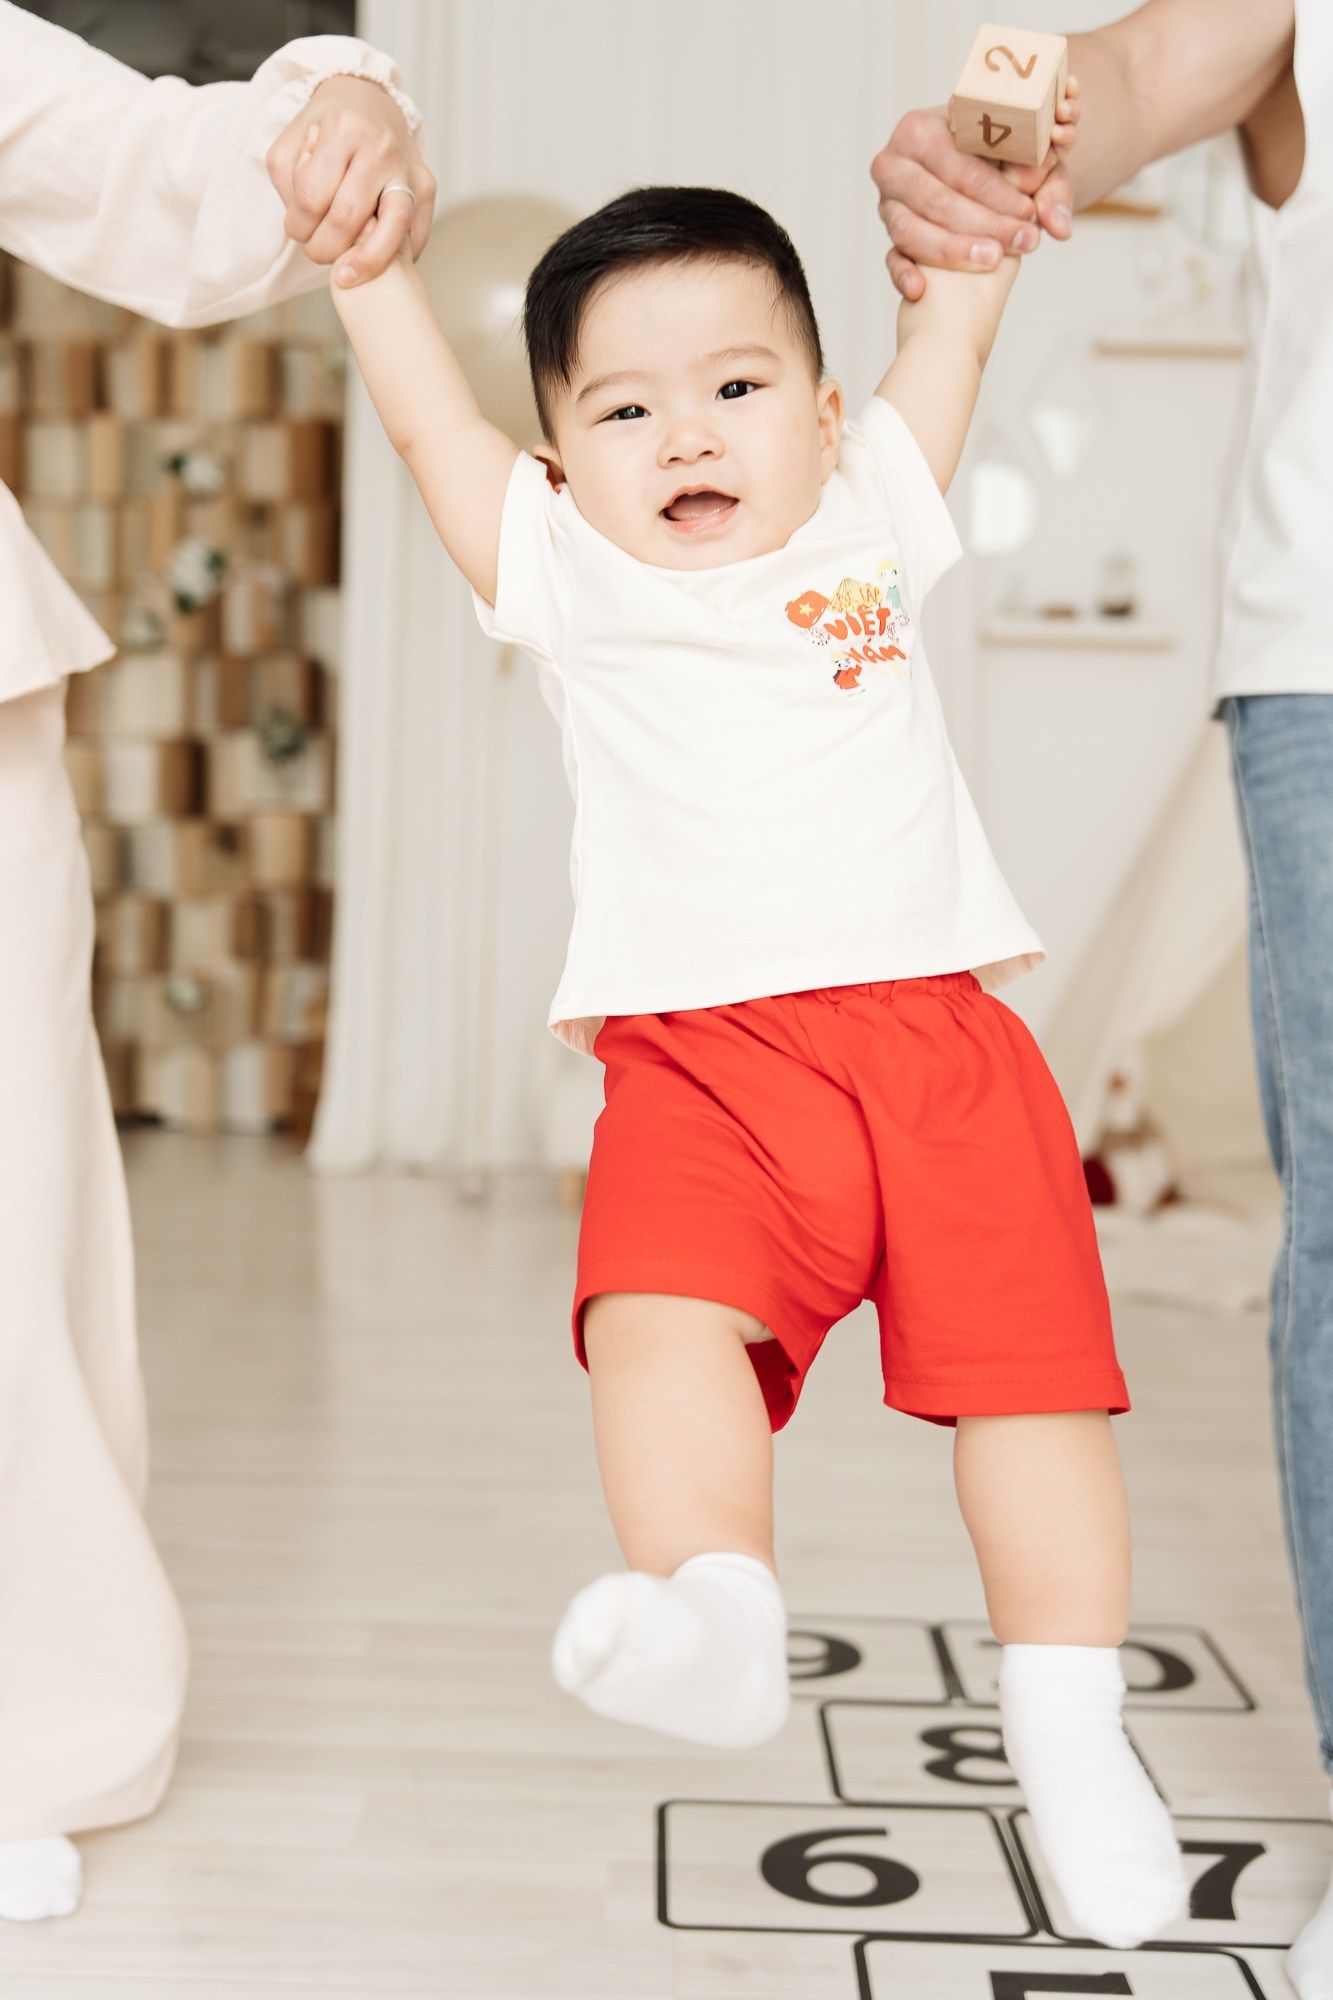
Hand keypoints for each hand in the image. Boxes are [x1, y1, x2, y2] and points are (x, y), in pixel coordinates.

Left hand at [267, 74, 436, 285]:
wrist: (369, 102)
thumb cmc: (326, 130)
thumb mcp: (291, 142)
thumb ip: (287, 181)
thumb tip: (308, 224)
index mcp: (342, 129)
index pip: (311, 196)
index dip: (297, 225)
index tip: (296, 229)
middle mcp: (379, 146)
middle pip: (347, 217)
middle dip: (324, 247)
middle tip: (316, 251)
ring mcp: (408, 168)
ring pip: (391, 228)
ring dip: (364, 262)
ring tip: (346, 276)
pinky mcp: (426, 187)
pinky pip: (414, 234)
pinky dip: (393, 256)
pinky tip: (375, 261)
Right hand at [870, 78, 1078, 300]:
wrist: (974, 175)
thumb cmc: (998, 162)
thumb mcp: (1025, 159)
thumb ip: (1048, 184)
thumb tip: (1057, 224)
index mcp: (921, 128)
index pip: (957, 163)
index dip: (995, 190)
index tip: (1030, 210)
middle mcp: (894, 163)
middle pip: (935, 198)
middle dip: (984, 222)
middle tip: (1024, 238)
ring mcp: (887, 203)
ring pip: (910, 230)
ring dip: (954, 249)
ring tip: (994, 257)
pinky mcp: (887, 237)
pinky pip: (890, 258)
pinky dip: (902, 274)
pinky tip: (920, 287)